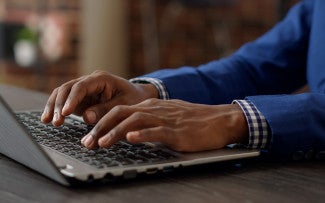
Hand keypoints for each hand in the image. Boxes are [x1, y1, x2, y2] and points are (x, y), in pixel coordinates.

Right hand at [41, 70, 158, 125]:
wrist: (137, 96)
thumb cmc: (133, 98)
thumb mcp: (124, 105)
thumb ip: (105, 110)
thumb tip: (86, 117)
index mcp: (101, 78)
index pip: (81, 87)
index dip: (72, 99)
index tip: (65, 112)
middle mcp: (89, 81)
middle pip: (67, 88)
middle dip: (59, 104)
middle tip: (57, 121)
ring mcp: (83, 89)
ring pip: (62, 93)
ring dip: (53, 106)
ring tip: (47, 121)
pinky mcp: (80, 98)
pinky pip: (64, 101)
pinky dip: (56, 109)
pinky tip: (48, 119)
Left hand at [81, 99, 248, 151]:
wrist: (217, 120)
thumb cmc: (190, 121)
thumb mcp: (164, 118)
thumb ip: (146, 123)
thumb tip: (127, 132)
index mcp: (149, 107)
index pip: (118, 112)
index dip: (100, 124)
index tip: (88, 137)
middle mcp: (153, 111)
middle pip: (120, 114)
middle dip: (101, 128)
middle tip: (87, 143)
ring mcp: (165, 120)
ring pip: (135, 121)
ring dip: (116, 132)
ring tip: (102, 143)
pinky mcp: (177, 131)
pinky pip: (157, 131)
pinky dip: (143, 134)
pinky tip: (132, 138)